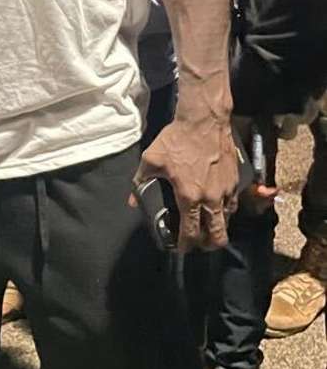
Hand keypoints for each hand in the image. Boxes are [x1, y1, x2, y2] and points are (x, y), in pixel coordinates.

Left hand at [135, 110, 238, 251]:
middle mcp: (211, 198)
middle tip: (198, 242)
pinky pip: (233, 203)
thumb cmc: (177, 139)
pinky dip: (225, 209)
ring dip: (217, 226)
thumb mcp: (151, 160)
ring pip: (227, 221)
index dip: (186, 245)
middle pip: (217, 236)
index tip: (181, 248)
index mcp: (189, 197)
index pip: (191, 232)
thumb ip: (140, 182)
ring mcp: (226, 190)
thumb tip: (132, 200)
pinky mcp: (236, 180)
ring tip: (206, 224)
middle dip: (208, 245)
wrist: (204, 120)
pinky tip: (216, 205)